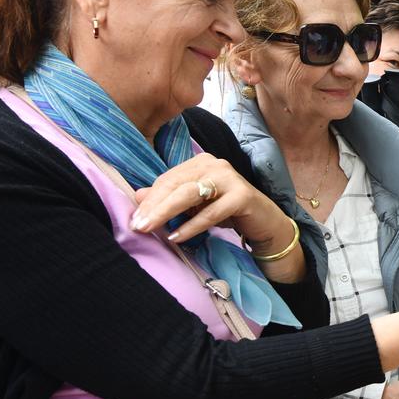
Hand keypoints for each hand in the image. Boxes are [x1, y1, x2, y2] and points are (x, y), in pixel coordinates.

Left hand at [131, 153, 289, 247]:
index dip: (149, 199)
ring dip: (166, 212)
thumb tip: (138, 195)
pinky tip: (177, 236)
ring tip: (150, 228)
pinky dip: (191, 225)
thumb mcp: (194, 205)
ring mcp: (229, 178)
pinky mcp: (241, 195)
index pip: (168, 178)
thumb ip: (169, 198)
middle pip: (175, 184)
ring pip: (189, 194)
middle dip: (153, 206)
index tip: (134, 219)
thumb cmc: (228, 212)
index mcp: (200, 162)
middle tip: (137, 226)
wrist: (264, 223)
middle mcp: (214, 164)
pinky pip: (210, 212)